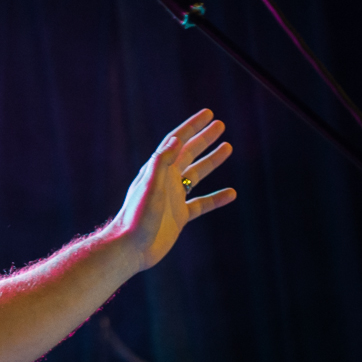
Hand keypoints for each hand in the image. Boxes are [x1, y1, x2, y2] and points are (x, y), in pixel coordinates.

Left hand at [111, 109, 235, 271]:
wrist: (130, 248)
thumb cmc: (137, 216)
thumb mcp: (150, 186)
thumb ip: (162, 163)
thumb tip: (175, 139)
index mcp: (157, 169)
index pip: (177, 141)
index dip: (192, 127)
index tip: (209, 114)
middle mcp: (165, 181)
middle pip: (188, 153)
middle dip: (204, 138)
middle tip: (221, 125)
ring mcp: (173, 198)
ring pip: (196, 175)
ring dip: (211, 161)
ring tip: (228, 148)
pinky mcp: (179, 217)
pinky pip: (202, 203)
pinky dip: (216, 198)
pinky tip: (231, 194)